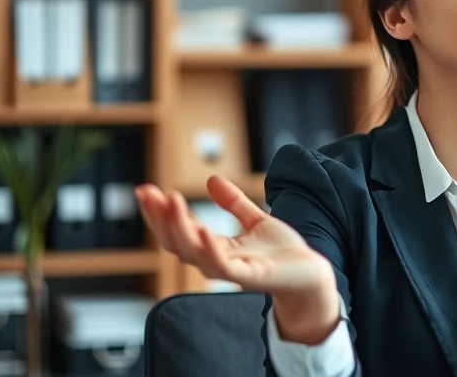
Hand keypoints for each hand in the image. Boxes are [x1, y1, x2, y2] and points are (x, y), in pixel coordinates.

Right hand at [136, 176, 340, 343]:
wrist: (312, 274)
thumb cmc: (284, 253)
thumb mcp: (256, 221)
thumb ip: (234, 203)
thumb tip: (211, 179)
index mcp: (215, 248)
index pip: (176, 232)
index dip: (159, 213)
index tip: (145, 190)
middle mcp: (217, 261)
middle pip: (177, 243)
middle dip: (160, 218)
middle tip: (148, 193)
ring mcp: (232, 270)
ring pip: (194, 253)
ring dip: (179, 228)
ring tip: (170, 202)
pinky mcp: (251, 277)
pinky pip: (223, 267)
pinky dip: (210, 250)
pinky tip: (200, 231)